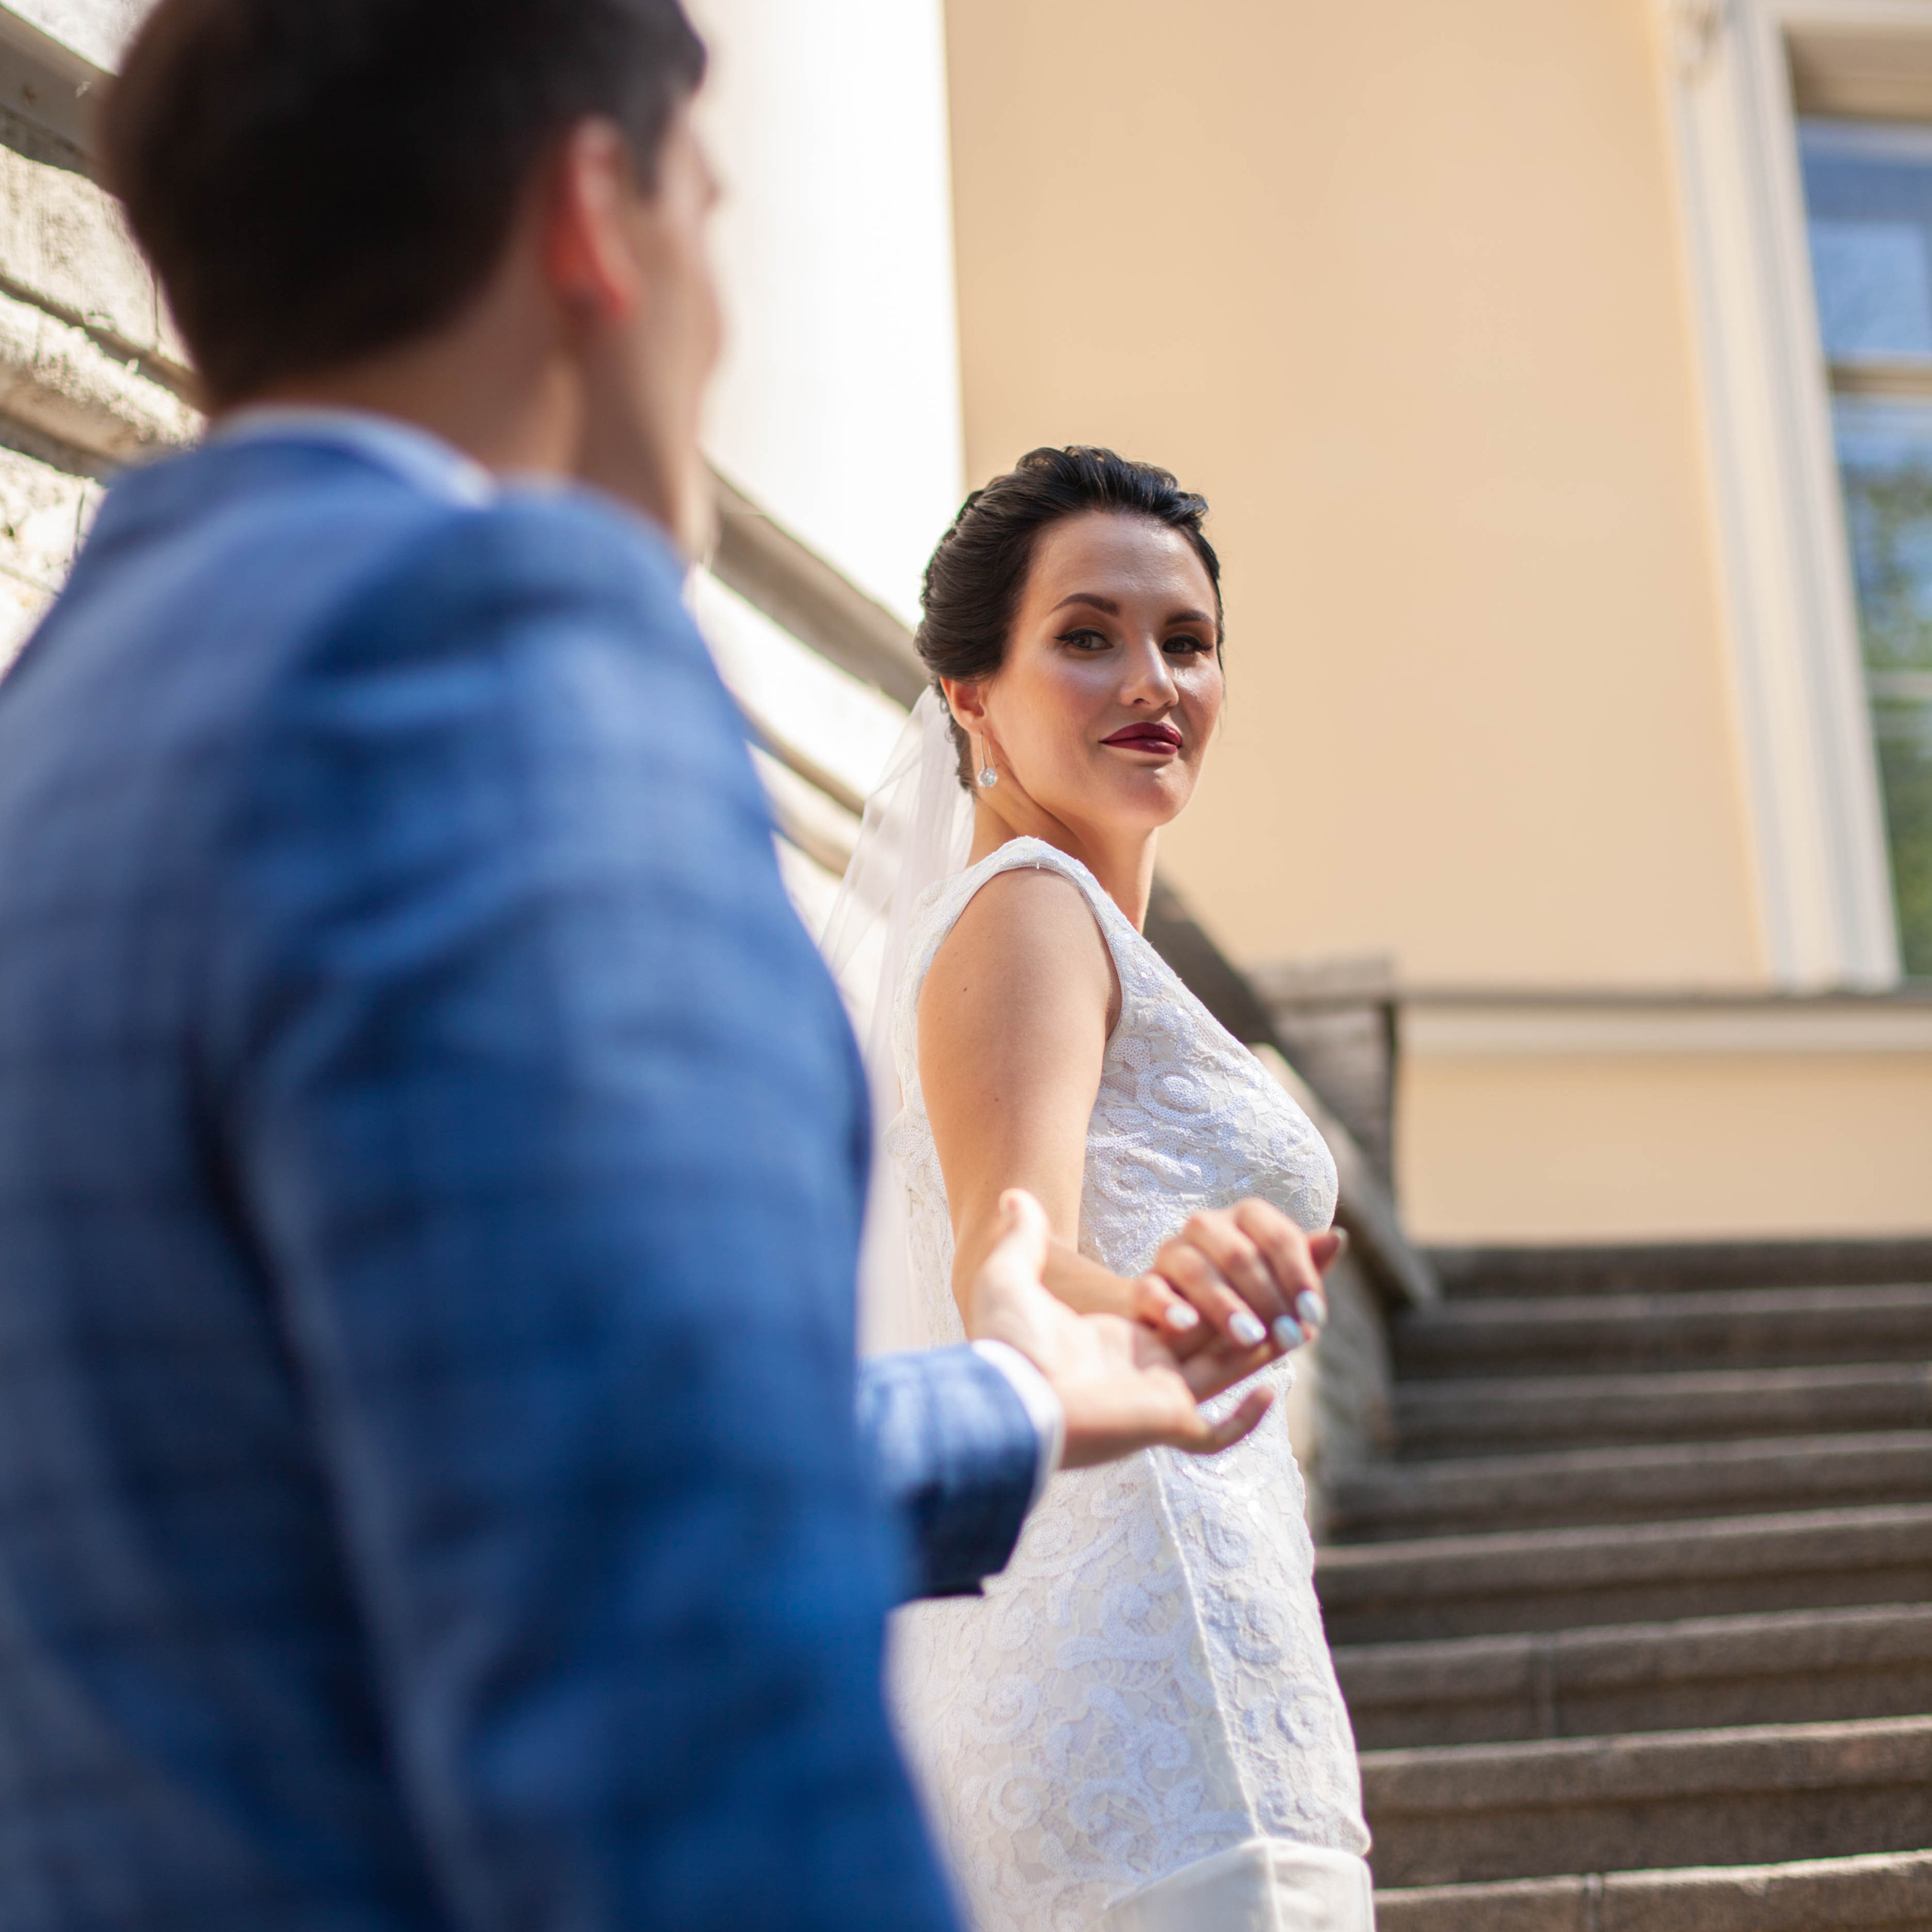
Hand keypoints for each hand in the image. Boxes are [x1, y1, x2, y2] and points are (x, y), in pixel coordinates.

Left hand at [967, 1190, 1279, 1466]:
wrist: (1000, 1400)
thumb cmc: (1003, 1347)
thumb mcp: (1009, 1279)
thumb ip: (1022, 1238)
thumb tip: (1012, 1196)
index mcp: (1118, 1342)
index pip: (1185, 1311)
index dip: (1219, 1289)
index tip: (1246, 1263)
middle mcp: (1145, 1373)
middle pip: (1222, 1340)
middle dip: (1263, 1308)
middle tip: (1300, 1288)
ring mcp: (1158, 1400)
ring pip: (1230, 1370)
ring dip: (1266, 1346)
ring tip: (1308, 1318)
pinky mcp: (1164, 1422)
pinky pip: (1213, 1433)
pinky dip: (1242, 1421)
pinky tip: (1268, 1394)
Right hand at [1130, 1201, 1344, 1358]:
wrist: (1181, 1319)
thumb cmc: (1246, 1301)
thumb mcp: (1279, 1287)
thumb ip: (1306, 1267)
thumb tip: (1338, 1238)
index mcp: (1246, 1219)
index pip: (1278, 1236)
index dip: (1300, 1277)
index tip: (1314, 1318)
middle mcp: (1206, 1226)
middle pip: (1239, 1253)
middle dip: (1269, 1299)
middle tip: (1289, 1340)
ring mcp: (1170, 1253)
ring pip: (1195, 1268)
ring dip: (1226, 1305)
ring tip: (1250, 1338)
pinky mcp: (1143, 1284)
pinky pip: (1149, 1289)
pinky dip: (1168, 1306)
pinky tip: (1189, 1326)